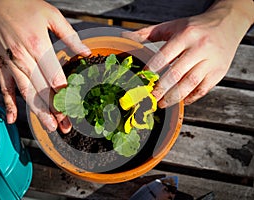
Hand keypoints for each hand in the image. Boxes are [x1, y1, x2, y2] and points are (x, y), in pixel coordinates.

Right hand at [0, 0, 90, 132]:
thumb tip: (86, 53)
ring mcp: (10, 64)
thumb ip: (70, 37)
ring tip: (49, 128)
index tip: (74, 109)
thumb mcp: (51, 16)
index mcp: (39, 46)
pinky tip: (12, 119)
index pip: (55, 79)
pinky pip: (4, 88)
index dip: (66, 96)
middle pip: (42, 91)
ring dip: (38, 113)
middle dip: (55, 112)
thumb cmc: (22, 5)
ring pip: (26, 94)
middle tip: (65, 127)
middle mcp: (24, 59)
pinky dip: (8, 104)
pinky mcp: (0, 65)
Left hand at [123, 0, 253, 107]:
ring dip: (174, 97)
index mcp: (186, 35)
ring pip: (190, 83)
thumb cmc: (194, 27)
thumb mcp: (172, 26)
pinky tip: (180, 101)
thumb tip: (125, 37)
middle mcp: (200, 48)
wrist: (227, 24)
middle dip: (161, 88)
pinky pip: (203, 89)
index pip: (164, 56)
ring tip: (161, 104)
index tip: (141, 81)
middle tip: (149, 98)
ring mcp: (211, 61)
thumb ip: (148, 33)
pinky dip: (191, 97)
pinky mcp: (219, 72)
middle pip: (177, 73)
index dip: (151, 70)